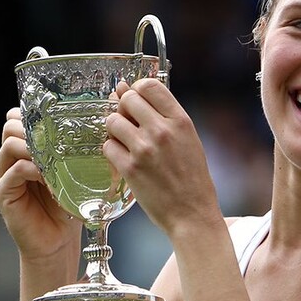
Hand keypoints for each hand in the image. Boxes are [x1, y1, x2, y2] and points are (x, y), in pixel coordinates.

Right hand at [0, 107, 81, 263]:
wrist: (57, 242)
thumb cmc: (69, 207)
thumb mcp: (77, 173)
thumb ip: (79, 151)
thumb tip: (103, 126)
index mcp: (26, 149)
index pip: (20, 116)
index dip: (37, 113)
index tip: (62, 120)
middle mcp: (10, 158)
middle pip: (11, 124)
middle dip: (36, 126)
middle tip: (58, 139)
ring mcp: (4, 175)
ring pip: (10, 143)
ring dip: (36, 146)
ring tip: (55, 159)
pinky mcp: (4, 193)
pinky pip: (14, 171)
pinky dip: (33, 169)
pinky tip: (50, 178)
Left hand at [104, 79, 221, 236]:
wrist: (192, 214)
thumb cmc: (191, 178)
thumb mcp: (188, 140)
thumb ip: (162, 116)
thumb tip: (126, 90)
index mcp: (181, 121)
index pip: (149, 85)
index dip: (137, 90)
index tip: (136, 100)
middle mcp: (162, 131)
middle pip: (127, 99)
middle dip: (123, 108)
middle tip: (129, 124)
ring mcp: (144, 149)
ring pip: (112, 121)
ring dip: (115, 130)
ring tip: (127, 143)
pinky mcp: (130, 169)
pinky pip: (107, 146)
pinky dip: (112, 151)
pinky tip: (124, 159)